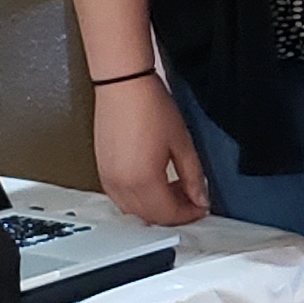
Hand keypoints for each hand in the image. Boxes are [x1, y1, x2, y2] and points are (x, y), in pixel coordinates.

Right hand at [90, 74, 206, 226]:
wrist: (123, 86)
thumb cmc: (150, 107)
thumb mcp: (183, 144)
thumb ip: (194, 177)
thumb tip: (200, 198)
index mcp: (143, 181)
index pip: (169, 214)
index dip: (189, 214)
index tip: (201, 206)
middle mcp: (121, 185)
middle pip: (150, 217)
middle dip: (174, 213)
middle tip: (191, 198)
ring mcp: (107, 179)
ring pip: (134, 211)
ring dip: (156, 207)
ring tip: (174, 187)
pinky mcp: (101, 170)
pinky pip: (120, 198)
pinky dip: (139, 199)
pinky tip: (153, 182)